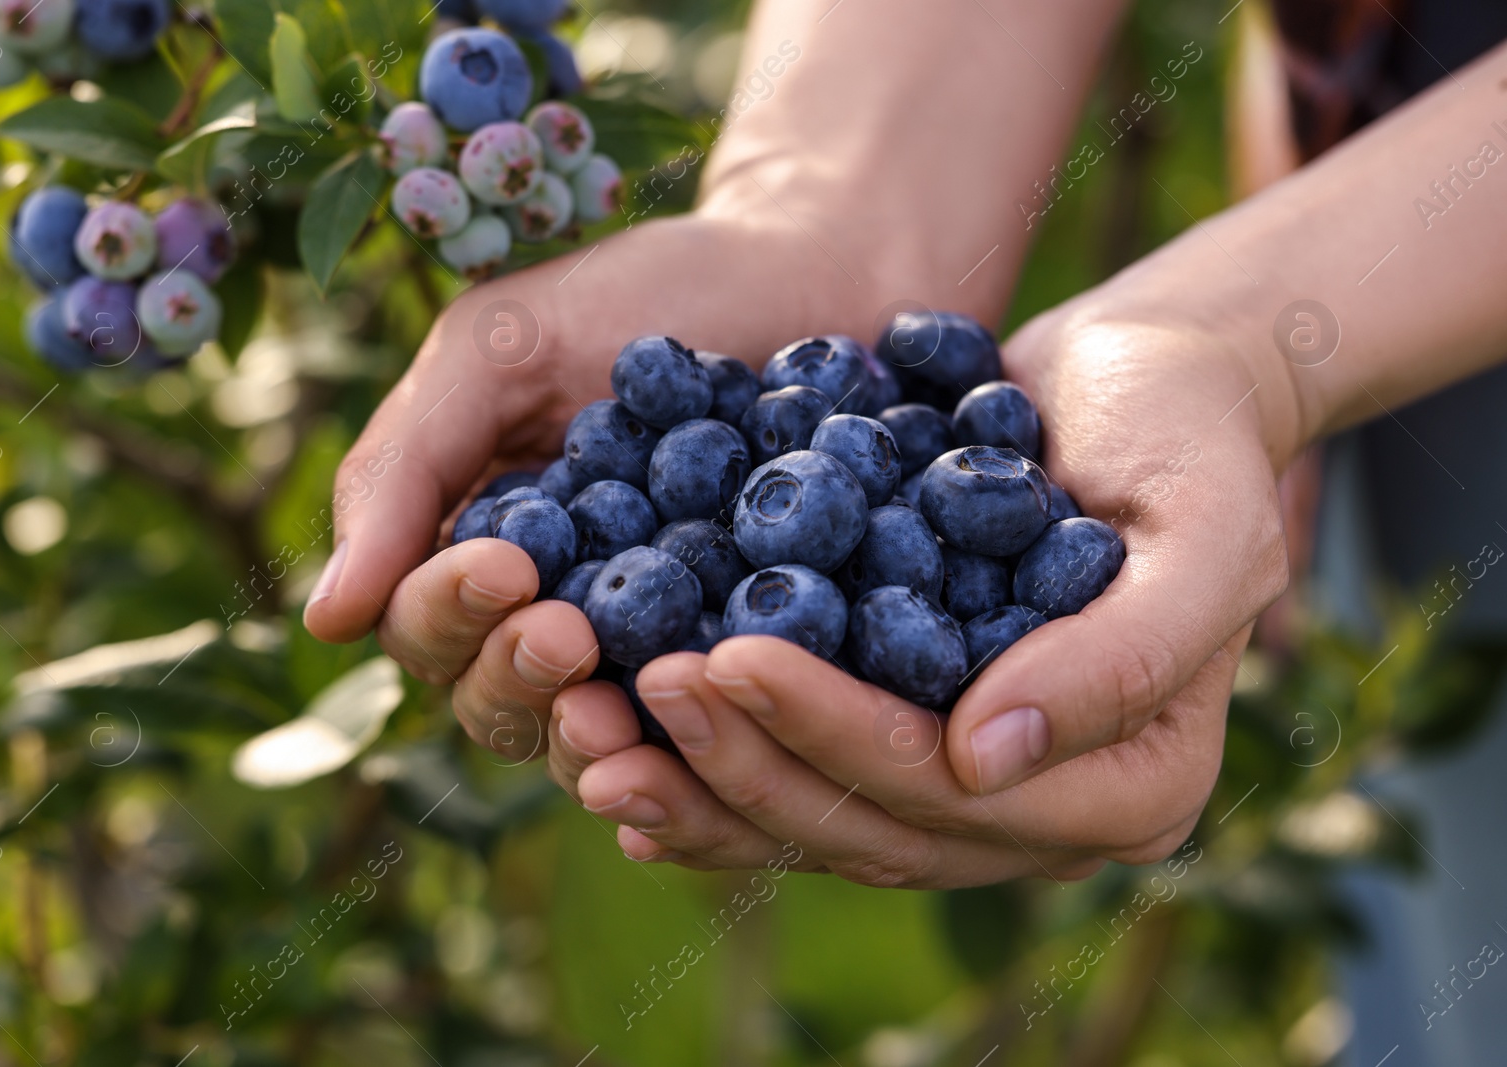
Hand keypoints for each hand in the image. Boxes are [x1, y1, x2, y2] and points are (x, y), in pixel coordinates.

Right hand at [301, 204, 911, 762]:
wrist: (812, 278)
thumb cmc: (644, 297)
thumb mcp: (502, 350)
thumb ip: (407, 468)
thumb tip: (326, 624)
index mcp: (473, 541)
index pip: (421, 623)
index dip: (446, 611)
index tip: (506, 566)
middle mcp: (547, 610)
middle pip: (490, 699)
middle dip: (513, 675)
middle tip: (568, 633)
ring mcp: (644, 647)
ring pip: (580, 739)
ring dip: (583, 737)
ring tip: (615, 708)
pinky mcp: (738, 666)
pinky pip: (696, 736)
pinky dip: (683, 753)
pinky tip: (697, 742)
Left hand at [558, 295, 1297, 885]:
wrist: (1135, 384)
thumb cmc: (1188, 439)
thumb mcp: (1203, 526)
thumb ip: (1125, 654)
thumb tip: (985, 758)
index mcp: (1132, 787)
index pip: (958, 790)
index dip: (837, 735)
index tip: (734, 656)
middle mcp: (1039, 810)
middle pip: (872, 826)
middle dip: (747, 763)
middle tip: (644, 686)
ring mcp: (965, 786)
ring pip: (818, 822)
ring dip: (703, 785)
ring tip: (596, 731)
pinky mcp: (901, 735)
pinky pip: (796, 779)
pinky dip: (708, 774)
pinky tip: (618, 751)